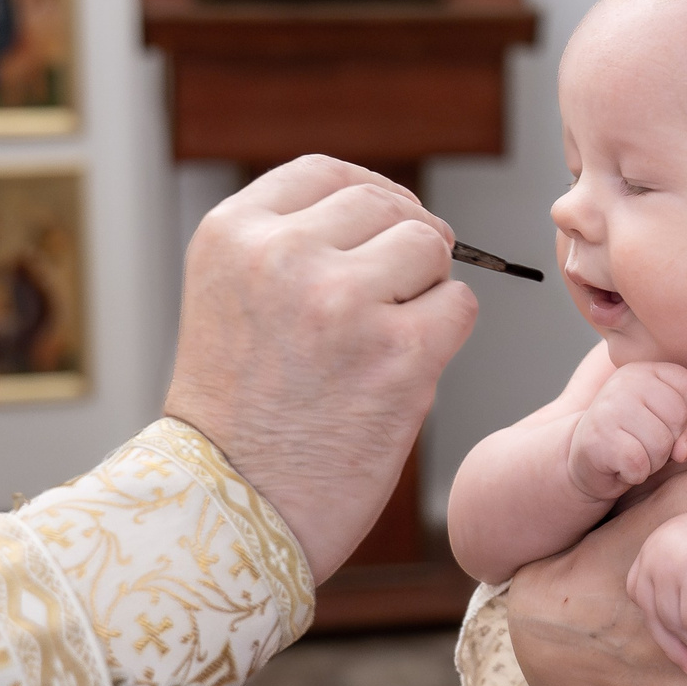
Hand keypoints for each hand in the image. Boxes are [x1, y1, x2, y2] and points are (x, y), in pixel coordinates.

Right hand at [163, 155, 476, 579]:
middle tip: (389, 303)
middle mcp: (283, 255)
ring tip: (382, 342)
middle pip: (388, 206)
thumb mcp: (232, 298)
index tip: (382, 229)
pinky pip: (459, 307)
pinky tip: (399, 374)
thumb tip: (395, 212)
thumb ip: (294, 245)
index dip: (369, 197)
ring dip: (425, 291)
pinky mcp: (398, 353)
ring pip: (430, 248)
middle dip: (403, 248)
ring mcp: (342, 301)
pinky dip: (444, 335)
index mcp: (233, 234)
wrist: (227, 512)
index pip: (327, 173)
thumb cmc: (238, 416)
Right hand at [568, 361, 686, 500]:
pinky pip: (639, 463)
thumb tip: (682, 450)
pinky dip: (635, 474)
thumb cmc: (633, 441)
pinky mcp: (598, 437)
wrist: (584, 461)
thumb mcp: (667, 429)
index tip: (657, 421)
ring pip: (661, 444)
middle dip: (668, 442)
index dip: (681, 414)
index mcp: (643, 370)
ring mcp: (608, 407)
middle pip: (677, 416)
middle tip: (643, 443)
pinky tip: (620, 466)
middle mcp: (624, 381)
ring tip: (632, 453)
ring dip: (652, 461)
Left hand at [626, 505, 686, 671]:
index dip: (657, 621)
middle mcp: (660, 548)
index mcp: (658, 541)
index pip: (640, 592)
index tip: (679, 645)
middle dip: (675, 645)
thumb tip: (661, 634)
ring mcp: (677, 562)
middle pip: (653, 612)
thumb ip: (675, 581)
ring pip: (677, 625)